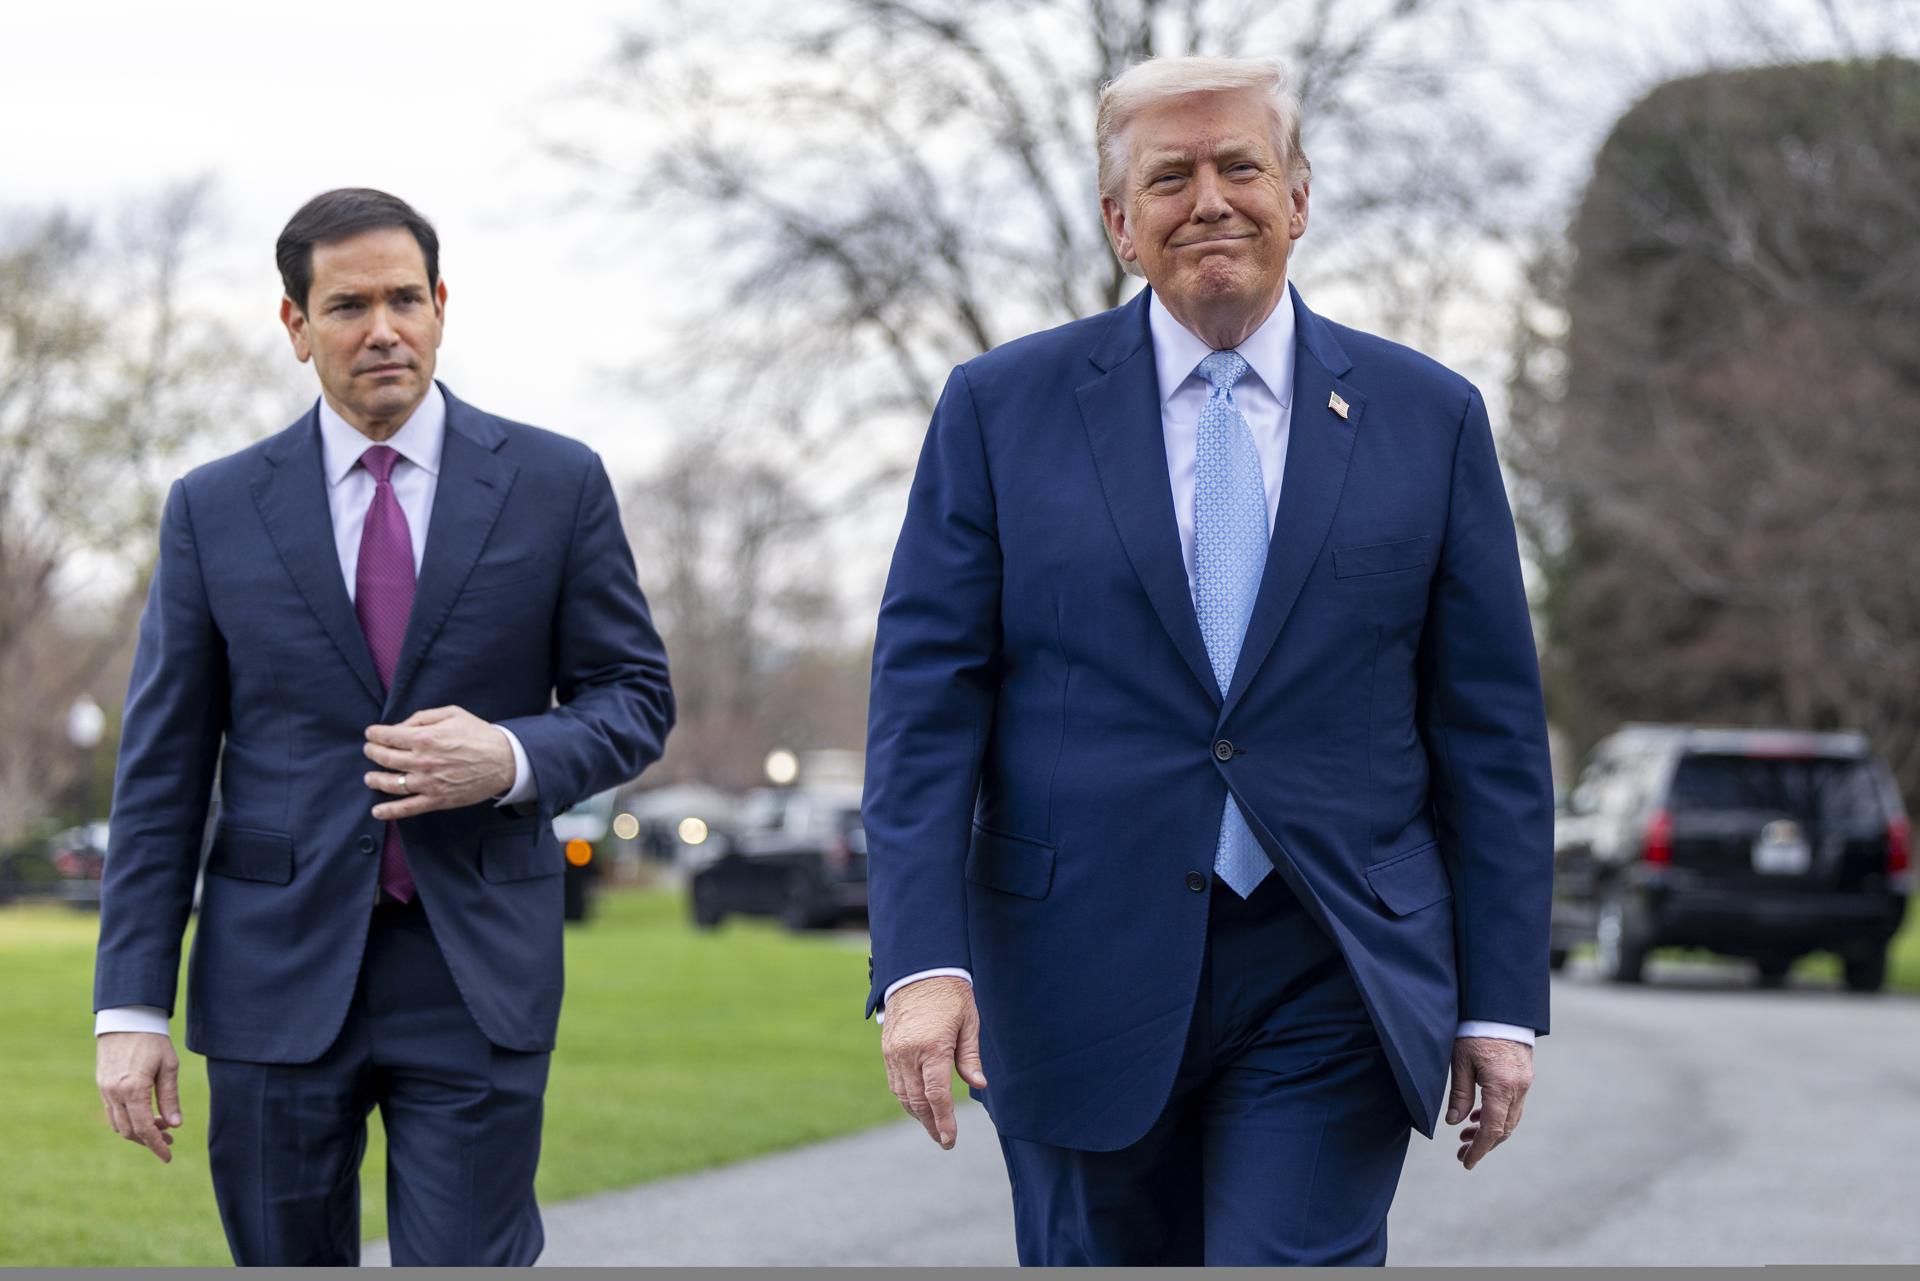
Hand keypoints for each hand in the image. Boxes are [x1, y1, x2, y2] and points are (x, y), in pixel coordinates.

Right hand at [96, 1032, 182, 1162]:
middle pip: (129, 1131)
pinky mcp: (101, 1085)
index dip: (156, 1146)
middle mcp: (114, 1094)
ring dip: (137, 1131)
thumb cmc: (153, 1041)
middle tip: (169, 1139)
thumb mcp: (169, 1067)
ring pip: (118, 1124)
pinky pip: (112, 1112)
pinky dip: (127, 1119)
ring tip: (160, 1126)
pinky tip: (144, 1115)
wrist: (127, 1019)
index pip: (144, 1128)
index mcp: (133, 1090)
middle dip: (149, 1140)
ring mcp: (105, 1090)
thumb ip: (170, 1097)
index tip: (168, 1157)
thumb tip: (176, 1125)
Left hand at [363, 706, 514, 819]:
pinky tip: (377, 811)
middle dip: (372, 752)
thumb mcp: (452, 713)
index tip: (371, 734)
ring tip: (370, 777)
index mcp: (426, 737)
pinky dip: (389, 811)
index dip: (375, 734)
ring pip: (391, 783)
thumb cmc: (479, 734)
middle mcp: (423, 760)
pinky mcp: (437, 800)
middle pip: (385, 758)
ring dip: (375, 779)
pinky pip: (407, 808)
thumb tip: (400, 726)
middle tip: (370, 750)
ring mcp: (428, 782)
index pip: (388, 736)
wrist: (504, 760)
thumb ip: (422, 717)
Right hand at [881, 976, 986, 1149]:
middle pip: (918, 1101)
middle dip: (931, 1124)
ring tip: (932, 1126)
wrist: (918, 969)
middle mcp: (908, 1054)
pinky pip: (894, 1082)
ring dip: (917, 1114)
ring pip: (902, 1094)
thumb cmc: (950, 994)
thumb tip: (979, 1085)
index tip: (949, 1140)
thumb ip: (970, 1057)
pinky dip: (906, 1097)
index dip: (944, 1121)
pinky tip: (917, 1104)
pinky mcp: (887, 1048)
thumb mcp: (968, 1022)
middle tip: (944, 1140)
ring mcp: (894, 1052)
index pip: (937, 1096)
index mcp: (932, 1048)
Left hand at [1447, 1036, 1532, 1169]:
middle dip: (1484, 1145)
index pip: (1493, 1129)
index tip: (1466, 1162)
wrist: (1499, 1007)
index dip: (1479, 1149)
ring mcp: (1525, 1082)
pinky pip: (1513, 1104)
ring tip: (1465, 1135)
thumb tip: (1454, 1122)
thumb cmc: (1475, 1030)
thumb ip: (1459, 1094)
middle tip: (1461, 1153)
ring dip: (1491, 1131)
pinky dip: (1498, 1115)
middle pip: (1505, 1128)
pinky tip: (1479, 1116)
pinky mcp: (1524, 1076)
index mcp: (1501, 1085)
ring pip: (1511, 1118)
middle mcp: (1518, 1087)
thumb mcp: (1459, 1061)